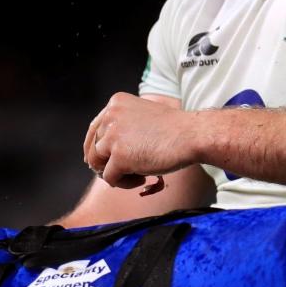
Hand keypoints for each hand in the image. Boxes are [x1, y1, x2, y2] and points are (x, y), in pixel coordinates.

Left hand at [84, 92, 199, 187]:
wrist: (193, 135)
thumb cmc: (175, 129)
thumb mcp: (144, 116)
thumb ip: (123, 126)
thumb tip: (99, 153)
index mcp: (115, 103)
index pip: (95, 129)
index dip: (100, 148)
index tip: (108, 160)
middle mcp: (110, 117)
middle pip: (92, 148)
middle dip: (105, 163)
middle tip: (124, 172)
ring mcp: (113, 137)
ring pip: (97, 164)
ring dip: (115, 174)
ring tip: (137, 175)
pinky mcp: (119, 157)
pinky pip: (110, 178)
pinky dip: (125, 183)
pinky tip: (143, 178)